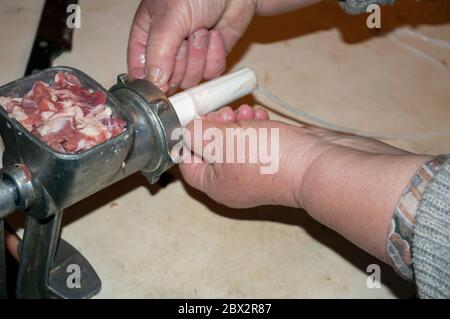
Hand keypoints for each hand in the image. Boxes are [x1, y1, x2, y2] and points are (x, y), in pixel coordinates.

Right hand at [127, 0, 256, 92]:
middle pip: (169, 81)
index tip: (162, 82)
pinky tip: (215, 34)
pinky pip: (211, 74)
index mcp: (146, 39)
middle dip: (181, 61)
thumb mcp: (168, 19)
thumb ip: (159, 53)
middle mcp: (166, 52)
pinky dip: (216, 55)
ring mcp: (190, 57)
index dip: (151, 82)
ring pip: (191, 80)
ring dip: (200, 56)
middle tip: (186, 37)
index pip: (141, 73)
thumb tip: (155, 84)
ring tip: (202, 30)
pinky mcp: (211, 59)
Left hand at [180, 105, 409, 208]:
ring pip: (233, 142)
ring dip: (235, 122)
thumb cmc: (266, 156)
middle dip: (215, 126)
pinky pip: (254, 141)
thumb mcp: (221, 141)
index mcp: (216, 185)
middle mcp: (233, 181)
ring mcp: (253, 170)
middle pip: (211, 149)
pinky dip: (253, 127)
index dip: (187, 139)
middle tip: (224, 113)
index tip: (193, 118)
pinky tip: (260, 117)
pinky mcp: (271, 157)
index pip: (188, 163)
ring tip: (245, 113)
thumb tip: (187, 128)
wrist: (316, 163)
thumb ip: (197, 133)